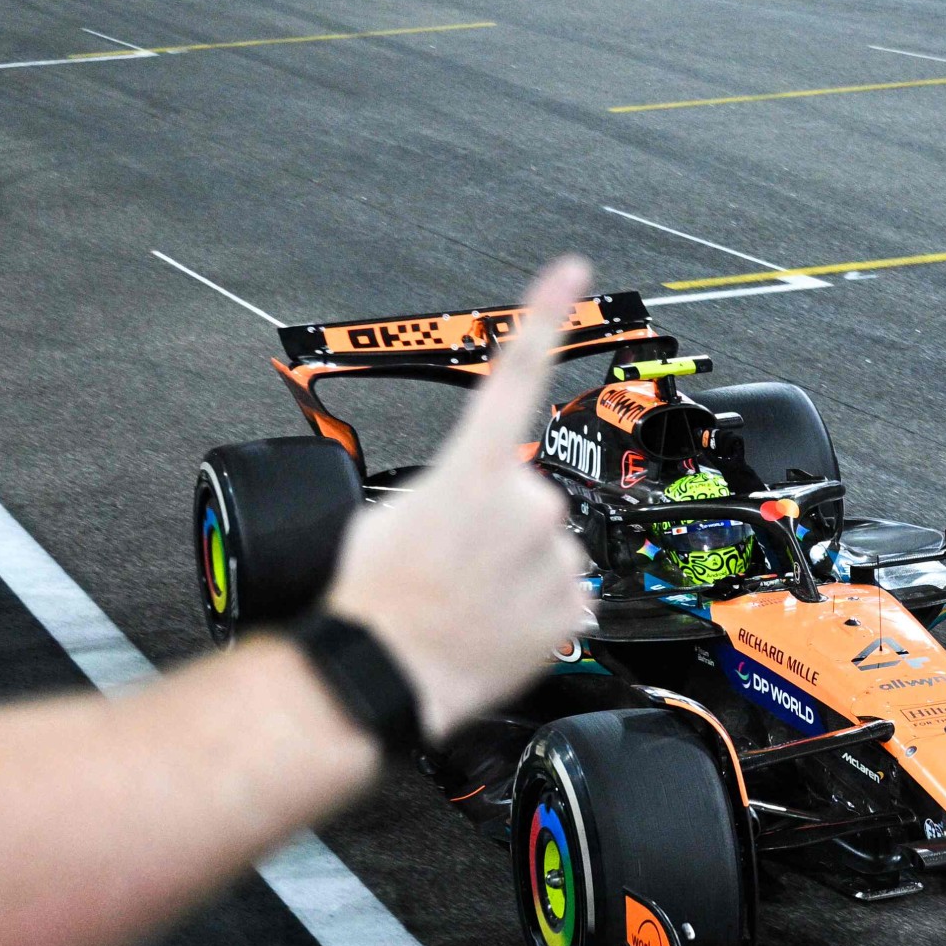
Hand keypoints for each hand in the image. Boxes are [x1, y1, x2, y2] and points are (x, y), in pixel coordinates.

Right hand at [319, 259, 595, 742]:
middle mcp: (524, 504)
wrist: (381, 673)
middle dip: (498, 527)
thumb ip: (447, 493)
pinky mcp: (572, 606)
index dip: (547, 315)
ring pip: (546, 550)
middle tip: (453, 565)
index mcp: (471, 470)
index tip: (573, 271)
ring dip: (515, 572)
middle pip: (528, 498)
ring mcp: (553, 557)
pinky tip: (494, 626)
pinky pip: (560, 596)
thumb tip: (468, 507)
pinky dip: (533, 611)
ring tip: (468, 602)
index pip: (514, 375)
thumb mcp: (390, 518)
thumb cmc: (372, 601)